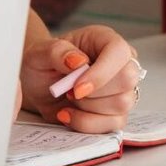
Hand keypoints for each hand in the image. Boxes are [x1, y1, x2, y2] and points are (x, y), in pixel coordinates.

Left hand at [18, 25, 143, 133]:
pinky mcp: (116, 112)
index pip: (119, 52)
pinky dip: (87, 123)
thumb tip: (79, 61)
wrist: (38, 86)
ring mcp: (122, 89)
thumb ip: (57, 51)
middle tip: (70, 92)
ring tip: (69, 100)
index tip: (77, 88)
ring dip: (89, 108)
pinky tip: (70, 115)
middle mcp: (120, 63)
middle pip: (127, 80)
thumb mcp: (39, 52)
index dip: (101, 73)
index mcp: (105, 40)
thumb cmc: (43, 64)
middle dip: (94, 93)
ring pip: (122, 104)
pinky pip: (113, 124)